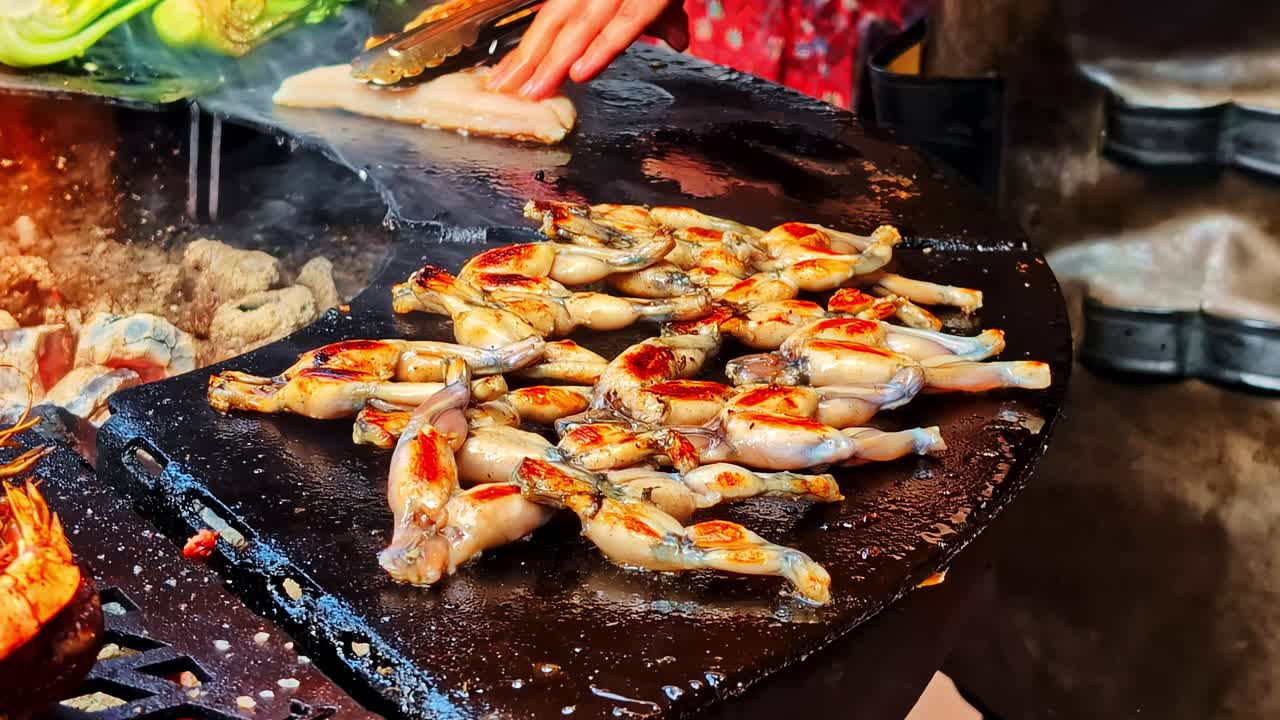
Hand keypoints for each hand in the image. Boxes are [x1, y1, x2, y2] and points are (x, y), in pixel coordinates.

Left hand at [485, 0, 688, 99]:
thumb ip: (665, 14)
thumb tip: (676, 40)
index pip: (555, 13)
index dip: (532, 46)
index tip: (507, 74)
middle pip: (558, 19)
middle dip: (530, 58)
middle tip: (506, 89)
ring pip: (583, 24)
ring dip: (556, 61)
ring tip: (536, 90)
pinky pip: (626, 21)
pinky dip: (604, 47)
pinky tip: (582, 72)